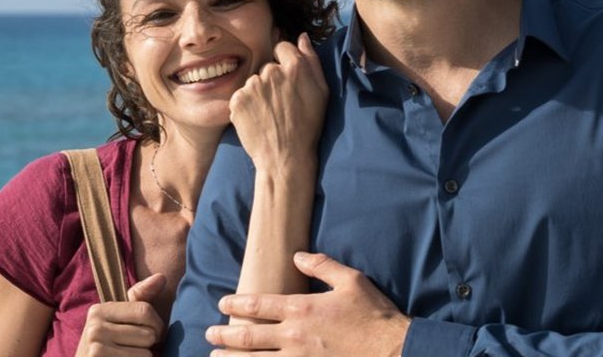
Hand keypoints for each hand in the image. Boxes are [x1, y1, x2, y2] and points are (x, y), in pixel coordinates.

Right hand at [77, 273, 165, 355]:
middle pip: (148, 334)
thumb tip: (162, 276)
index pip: (145, 310)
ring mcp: (95, 350)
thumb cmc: (110, 345)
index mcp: (99, 310)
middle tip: (136, 349)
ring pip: (146, 354)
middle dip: (149, 345)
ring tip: (129, 356)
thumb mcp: (121, 318)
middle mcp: (94, 328)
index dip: (157, 325)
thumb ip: (141, 296)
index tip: (153, 334)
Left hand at [207, 252, 410, 356]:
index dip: (236, 303)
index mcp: (301, 308)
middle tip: (209, 334)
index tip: (222, 303)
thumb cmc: (373, 314)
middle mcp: (293, 336)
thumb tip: (297, 255)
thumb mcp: (351, 280)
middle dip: (224, 336)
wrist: (393, 350)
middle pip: (247, 337)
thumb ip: (321, 265)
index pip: (257, 305)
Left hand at [229, 33, 327, 175]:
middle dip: (272, 80)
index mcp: (294, 66)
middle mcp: (271, 72)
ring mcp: (252, 86)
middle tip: (281, 103)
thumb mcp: (321, 92)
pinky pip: (241, 96)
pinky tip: (258, 119)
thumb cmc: (308, 125)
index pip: (282, 47)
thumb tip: (303, 36)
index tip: (288, 81)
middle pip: (267, 66)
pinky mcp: (237, 100)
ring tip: (270, 114)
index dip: (285, 63)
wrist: (285, 157)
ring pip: (254, 82)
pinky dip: (247, 105)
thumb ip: (312, 60)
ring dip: (259, 93)